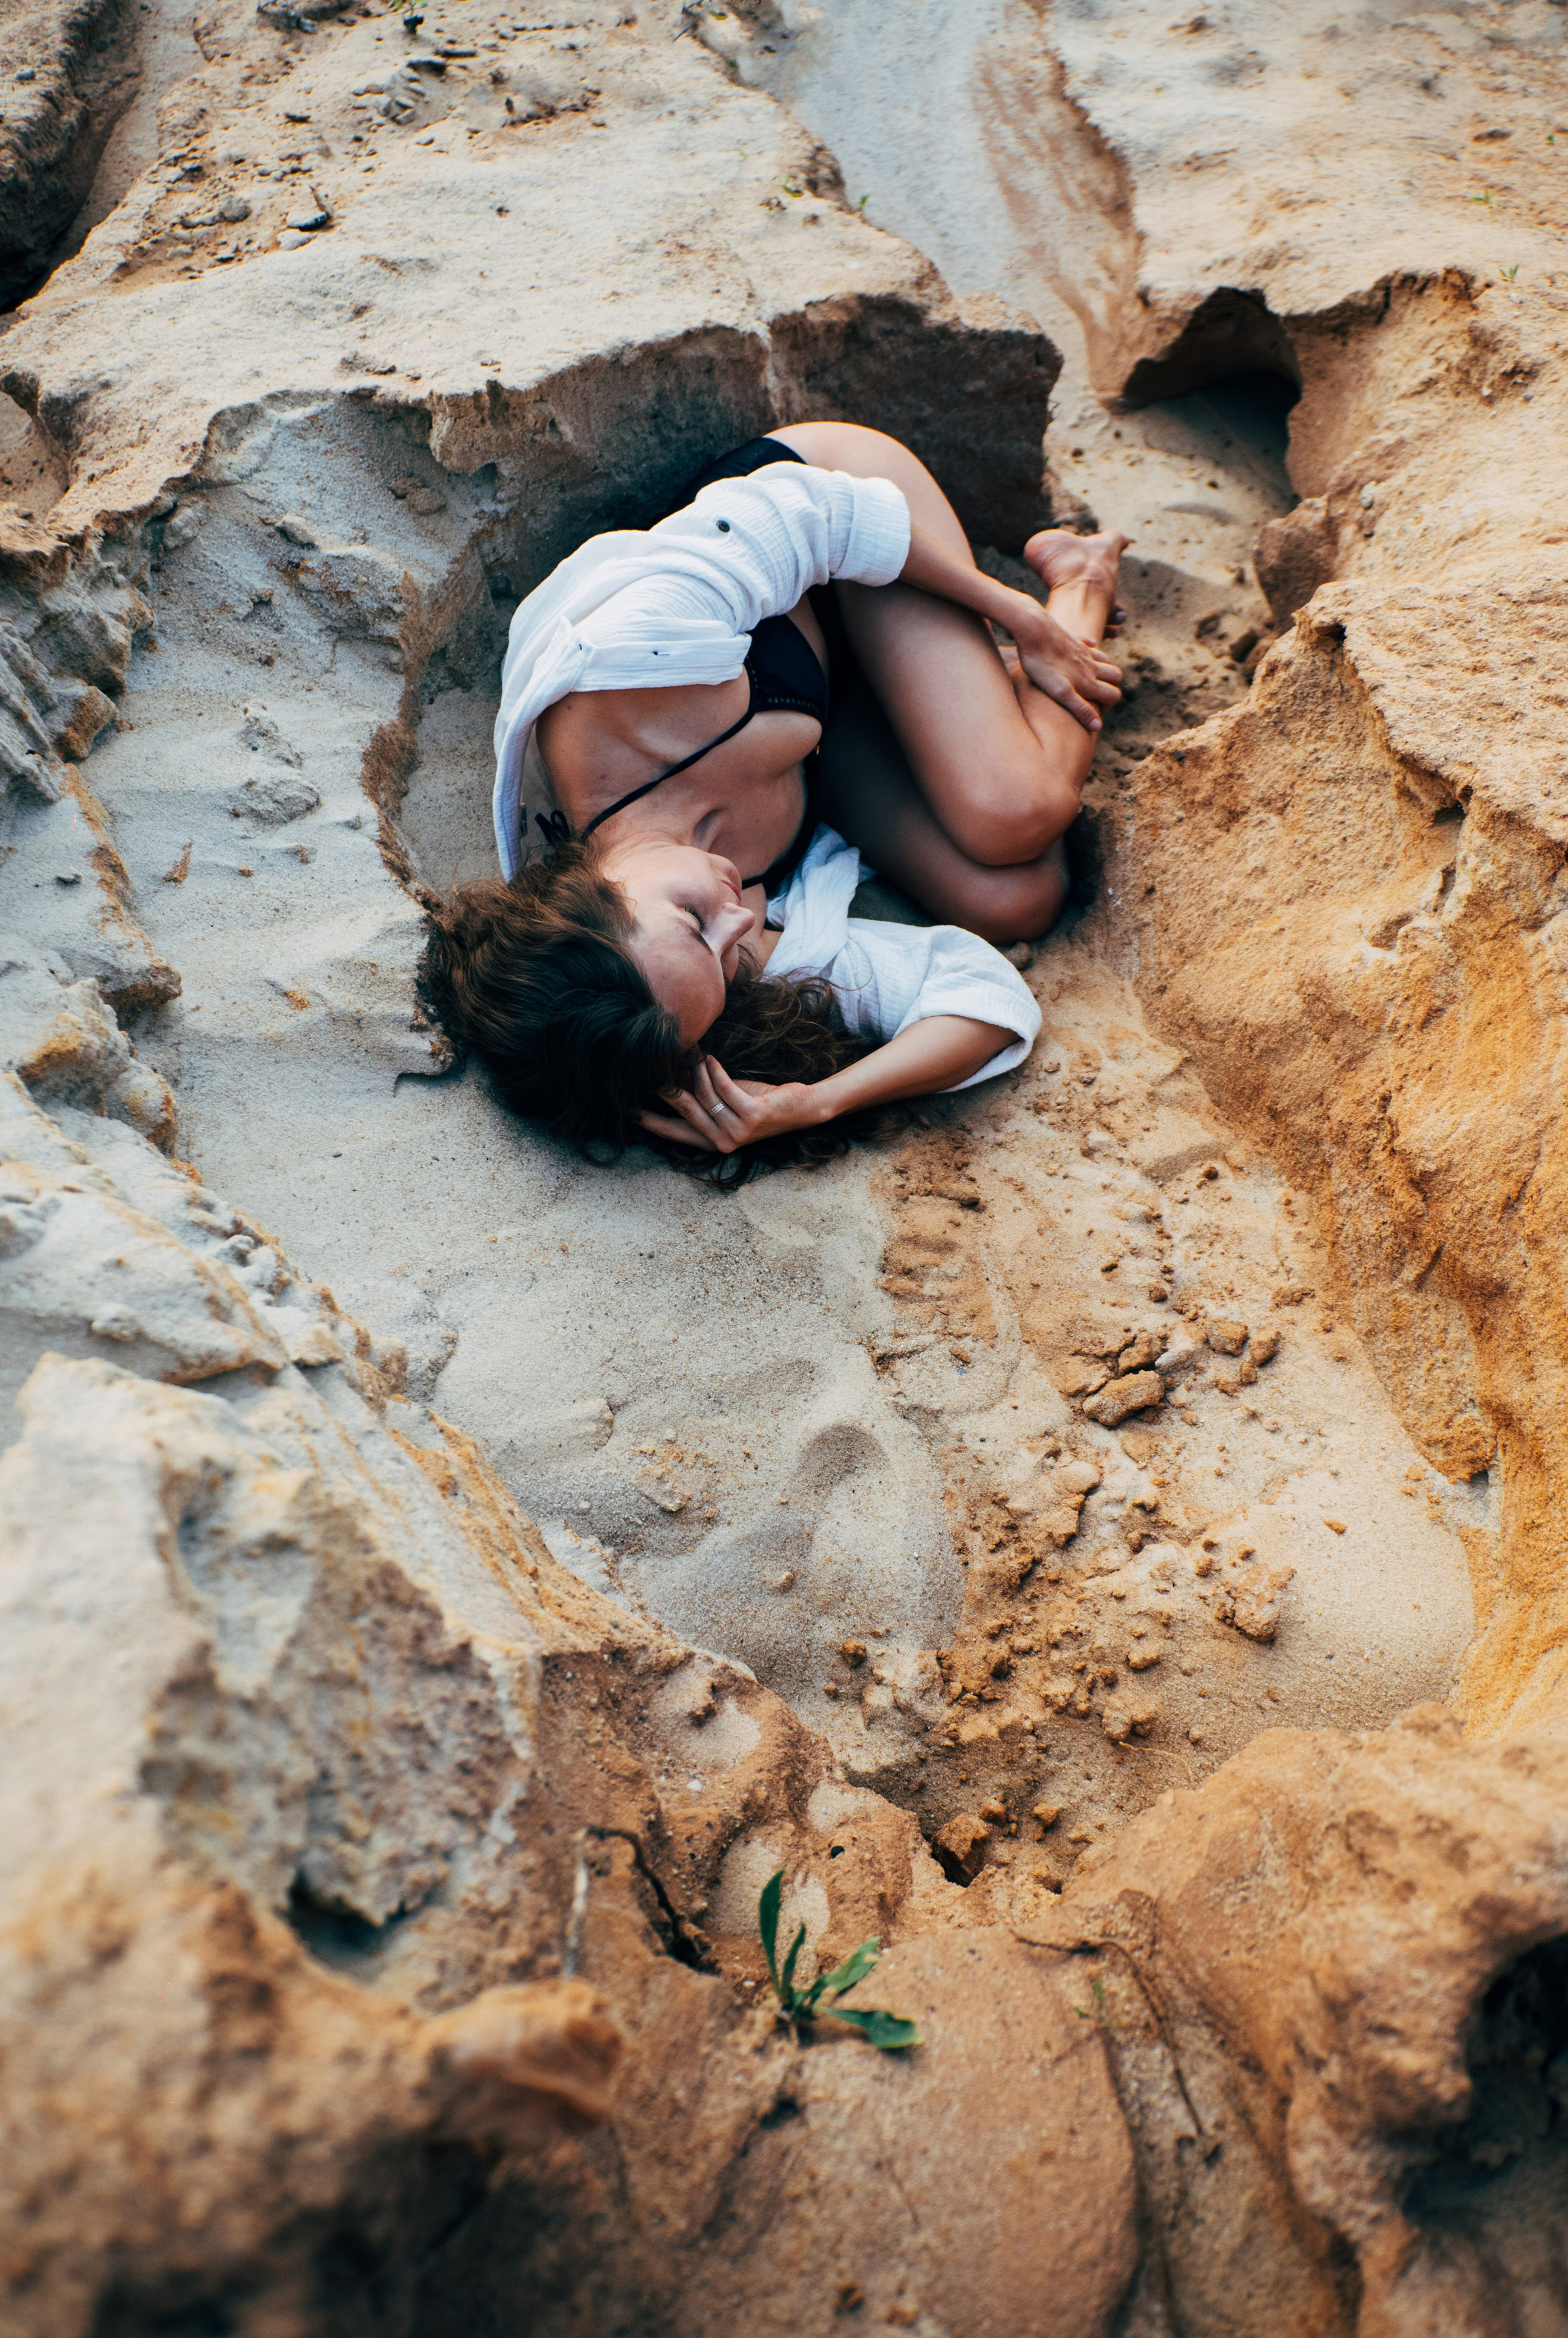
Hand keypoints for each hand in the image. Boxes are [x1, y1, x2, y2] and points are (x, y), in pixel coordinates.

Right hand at [637, 1054, 821, 1153]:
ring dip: (695, 1070)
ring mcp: (738, 1132)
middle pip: (684, 1110)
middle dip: (667, 1088)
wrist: (800, 1108)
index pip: (674, 1133)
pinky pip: (724, 1087)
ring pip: (704, 1095)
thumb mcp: (725, 1100)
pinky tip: (710, 1058)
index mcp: (713, 1142)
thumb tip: (671, 1075)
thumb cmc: (760, 1102)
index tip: (630, 1112)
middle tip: (652, 1070)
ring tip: (692, 1053)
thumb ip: (700, 1094)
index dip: (652, 1122)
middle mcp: (722, 1142)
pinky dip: (715, 1070)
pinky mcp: (752, 1117)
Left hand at [1009, 598, 1121, 731]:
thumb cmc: (1042, 664)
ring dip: (1105, 670)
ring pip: (1105, 660)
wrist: (1033, 629)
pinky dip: (1091, 650)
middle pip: (1116, 675)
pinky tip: (1083, 654)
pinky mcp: (1073, 638)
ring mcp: (1083, 650)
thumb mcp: (1059, 692)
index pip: (1114, 694)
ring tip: (1090, 679)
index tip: (1093, 710)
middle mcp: (1091, 664)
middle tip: (1094, 695)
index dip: (1109, 705)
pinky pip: (1089, 644)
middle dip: (1112, 686)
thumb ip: (1080, 709)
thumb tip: (1098, 726)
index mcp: (1089, 680)